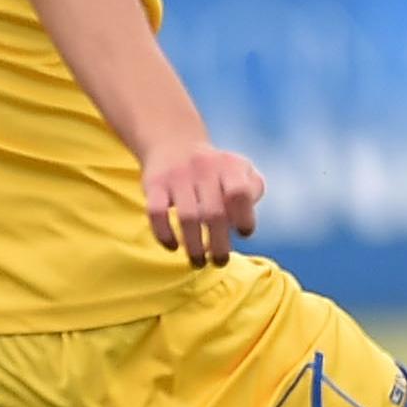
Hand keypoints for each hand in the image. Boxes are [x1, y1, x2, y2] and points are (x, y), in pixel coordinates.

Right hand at [142, 142, 265, 266]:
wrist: (174, 144)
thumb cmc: (216, 170)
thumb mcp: (241, 170)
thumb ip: (252, 191)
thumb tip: (244, 226)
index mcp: (229, 165)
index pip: (240, 193)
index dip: (244, 217)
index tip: (243, 233)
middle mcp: (204, 167)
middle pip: (214, 213)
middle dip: (219, 245)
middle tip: (220, 261)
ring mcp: (177, 175)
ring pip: (187, 218)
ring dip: (194, 247)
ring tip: (198, 262)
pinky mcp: (154, 184)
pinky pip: (156, 213)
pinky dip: (164, 234)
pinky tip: (172, 246)